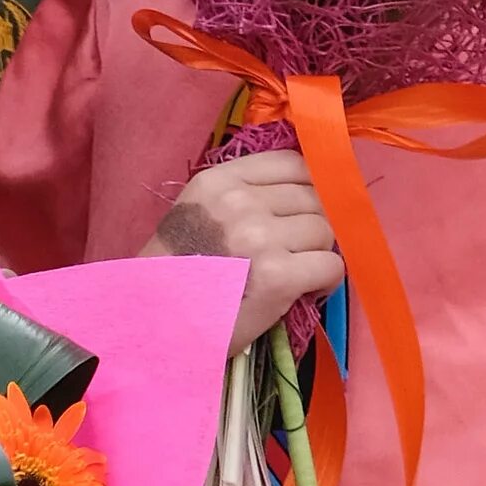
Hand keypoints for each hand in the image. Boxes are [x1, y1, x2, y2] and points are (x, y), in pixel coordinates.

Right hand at [143, 150, 345, 355]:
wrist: (154, 321)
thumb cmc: (176, 270)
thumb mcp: (197, 212)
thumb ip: (241, 195)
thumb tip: (306, 189)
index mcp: (216, 181)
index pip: (292, 164)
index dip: (308, 187)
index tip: (301, 210)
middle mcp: (238, 202)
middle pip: (313, 198)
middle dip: (312, 225)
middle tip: (293, 251)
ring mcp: (259, 237)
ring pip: (325, 232)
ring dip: (317, 254)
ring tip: (292, 273)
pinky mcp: (278, 276)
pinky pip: (332, 266)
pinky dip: (324, 282)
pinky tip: (301, 291)